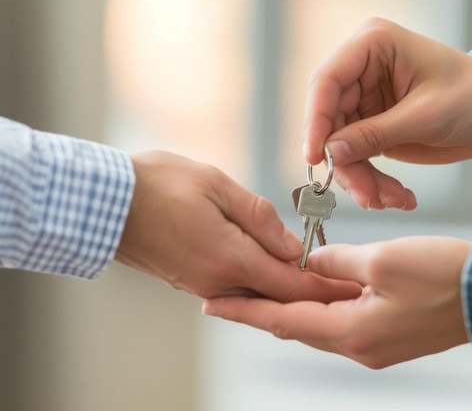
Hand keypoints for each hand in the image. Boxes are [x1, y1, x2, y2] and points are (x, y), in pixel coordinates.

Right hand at [114, 150, 361, 301]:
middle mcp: (220, 281)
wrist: (106, 203)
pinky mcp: (193, 281)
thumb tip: (295, 246)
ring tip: (326, 284)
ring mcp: (204, 286)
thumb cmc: (159, 184)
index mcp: (231, 258)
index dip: (328, 288)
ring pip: (261, 296)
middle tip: (350, 290)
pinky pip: (240, 290)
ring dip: (293, 293)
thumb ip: (261, 219)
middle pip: (281, 297)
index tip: (355, 288)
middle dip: (318, 295)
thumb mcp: (217, 186)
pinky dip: (267, 287)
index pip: (294, 284)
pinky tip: (282, 278)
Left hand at [203, 236, 470, 368]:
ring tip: (264, 289)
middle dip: (264, 310)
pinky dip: (322, 308)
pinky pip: (343, 323)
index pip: (283, 322)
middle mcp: (358, 348)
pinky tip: (314, 291)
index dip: (246, 311)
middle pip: (297, 328)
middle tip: (232, 292)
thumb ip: (337, 262)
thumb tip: (311, 264)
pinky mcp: (388, 336)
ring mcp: (375, 346)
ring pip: (320, 326)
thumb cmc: (443, 275)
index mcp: (351, 332)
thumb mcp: (382, 259)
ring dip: (293, 308)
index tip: (213, 305)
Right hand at [303, 18, 471, 209]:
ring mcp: (365, 100)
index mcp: (372, 45)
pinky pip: (358, 157)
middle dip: (346, 163)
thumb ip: (374, 134)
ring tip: (388, 200)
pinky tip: (396, 196)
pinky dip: (372, 181)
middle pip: (331, 121)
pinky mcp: (372, 126)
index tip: (316, 159)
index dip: (316, 121)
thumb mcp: (424, 116)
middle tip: (365, 195)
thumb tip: (330, 154)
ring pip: (341, 146)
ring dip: (361, 179)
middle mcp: (362, 70)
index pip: (327, 82)